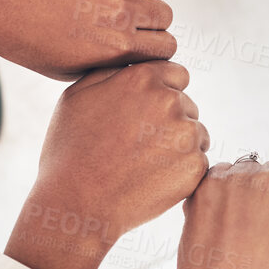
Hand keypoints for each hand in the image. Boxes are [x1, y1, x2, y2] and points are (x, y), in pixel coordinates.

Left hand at [0, 0, 175, 80]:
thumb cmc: (24, 38)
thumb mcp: (68, 69)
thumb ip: (110, 63)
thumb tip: (139, 56)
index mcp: (116, 47)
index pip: (166, 46)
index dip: (155, 46)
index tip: (141, 42)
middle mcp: (121, 11)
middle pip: (165, 15)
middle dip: (152, 20)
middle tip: (129, 18)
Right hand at [4, 62, 208, 268]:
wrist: (77, 202)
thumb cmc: (70, 151)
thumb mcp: (77, 96)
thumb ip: (113, 72)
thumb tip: (133, 65)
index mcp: (143, 78)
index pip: (176, 74)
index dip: (162, 93)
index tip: (145, 114)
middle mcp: (170, 101)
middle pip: (187, 104)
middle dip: (169, 120)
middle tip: (138, 145)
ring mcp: (185, 135)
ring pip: (195, 133)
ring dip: (178, 145)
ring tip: (144, 164)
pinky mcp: (194, 167)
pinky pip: (197, 162)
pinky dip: (181, 171)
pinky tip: (153, 180)